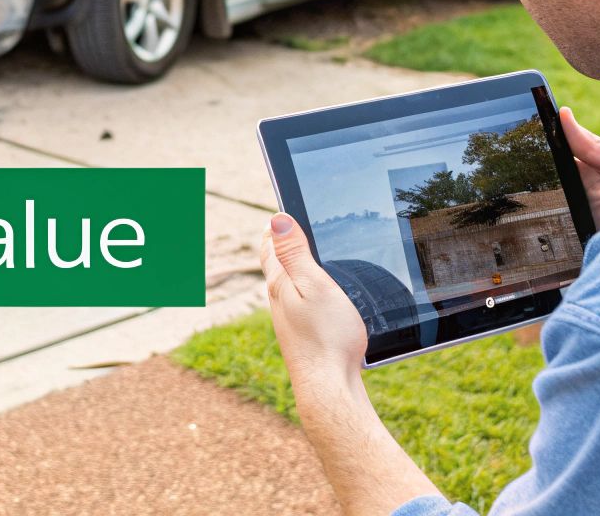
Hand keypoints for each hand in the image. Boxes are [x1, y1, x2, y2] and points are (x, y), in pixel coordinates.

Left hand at [262, 214, 440, 512]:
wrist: (329, 389)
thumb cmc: (327, 337)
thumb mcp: (315, 285)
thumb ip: (296, 254)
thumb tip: (276, 218)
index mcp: (279, 284)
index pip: (270, 246)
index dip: (276, 226)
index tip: (280, 208)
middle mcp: (278, 302)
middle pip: (275, 264)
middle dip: (279, 243)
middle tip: (286, 224)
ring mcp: (287, 321)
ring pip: (286, 285)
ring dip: (291, 266)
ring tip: (300, 251)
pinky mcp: (300, 337)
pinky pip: (297, 304)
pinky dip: (302, 289)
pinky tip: (315, 295)